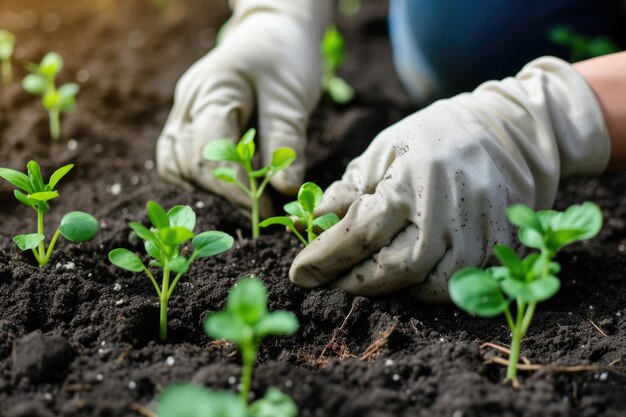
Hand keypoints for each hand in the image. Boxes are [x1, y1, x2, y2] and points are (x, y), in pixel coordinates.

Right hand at [157, 0, 331, 211]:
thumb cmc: (285, 57)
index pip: (210, 151)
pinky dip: (202, 179)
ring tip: (247, 201)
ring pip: (175, 165)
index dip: (236, 188)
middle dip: (223, 193)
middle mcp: (188, 103)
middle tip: (262, 212)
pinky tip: (231, 186)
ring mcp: (184, 112)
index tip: (267, 210)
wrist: (272, 30)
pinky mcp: (190, 122)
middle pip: (186, 163)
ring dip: (208, 189)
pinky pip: (180, 159)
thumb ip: (286, 142)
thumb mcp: (293, 97)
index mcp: (212, 90)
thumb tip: (283, 191)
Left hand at [290, 57, 610, 300]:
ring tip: (363, 278)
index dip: (323, 258)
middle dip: (351, 283)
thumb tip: (311, 224)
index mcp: (410, 182)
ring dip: (388, 290)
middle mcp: (445, 213)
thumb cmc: (434, 136)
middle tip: (326, 282)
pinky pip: (455, 285)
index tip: (299, 274)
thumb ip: (347, 190)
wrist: (507, 130)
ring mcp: (476, 234)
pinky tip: (405, 274)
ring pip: (425, 287)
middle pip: (391, 269)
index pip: (358, 233)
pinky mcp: (496, 248)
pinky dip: (424, 288)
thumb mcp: (382, 150)